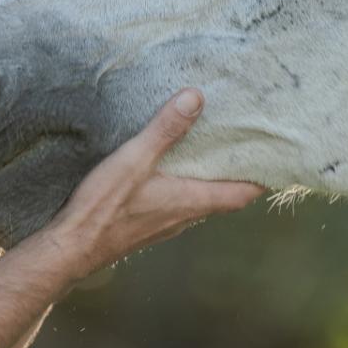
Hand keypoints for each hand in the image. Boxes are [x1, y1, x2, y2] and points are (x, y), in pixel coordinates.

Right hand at [38, 90, 263, 276]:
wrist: (70, 249)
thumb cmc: (103, 208)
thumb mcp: (134, 159)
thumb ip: (165, 130)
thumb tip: (196, 98)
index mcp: (191, 201)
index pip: (242, 194)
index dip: (263, 179)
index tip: (278, 160)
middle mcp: (185, 217)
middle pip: (225, 196)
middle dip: (238, 174)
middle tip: (246, 147)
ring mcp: (166, 224)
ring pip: (201, 201)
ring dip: (210, 180)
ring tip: (212, 153)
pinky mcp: (148, 226)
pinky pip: (178, 204)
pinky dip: (186, 186)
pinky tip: (172, 171)